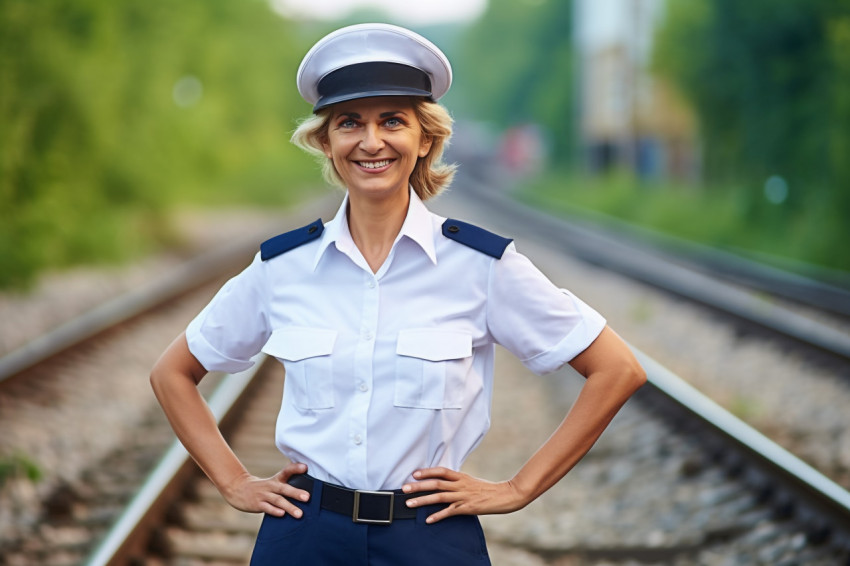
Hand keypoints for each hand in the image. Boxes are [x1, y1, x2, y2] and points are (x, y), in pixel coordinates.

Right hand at [219, 462, 309, 517]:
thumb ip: (287, 484)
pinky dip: (274, 510)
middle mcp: (271, 486)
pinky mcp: (257, 504)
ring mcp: (263, 495)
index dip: (296, 468)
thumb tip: (306, 492)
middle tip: (308, 497)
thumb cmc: (262, 488)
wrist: (238, 488)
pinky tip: (282, 514)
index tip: (306, 467)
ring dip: (289, 507)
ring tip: (299, 514)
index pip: (286, 471)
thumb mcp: (273, 482)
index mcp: (276, 480)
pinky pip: (267, 508)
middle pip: (284, 488)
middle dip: (296, 493)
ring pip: (278, 500)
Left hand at [401, 467, 527, 523]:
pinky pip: (449, 512)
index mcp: (461, 476)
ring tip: (409, 504)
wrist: (506, 495)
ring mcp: (463, 496)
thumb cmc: (488, 489)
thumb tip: (444, 481)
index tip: (414, 474)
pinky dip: (438, 516)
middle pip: (436, 483)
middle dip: (418, 486)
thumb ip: (458, 481)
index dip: (427, 471)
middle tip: (404, 488)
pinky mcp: (467, 508)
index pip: (441, 471)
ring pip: (439, 497)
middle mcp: (460, 485)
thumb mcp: (471, 481)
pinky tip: (428, 520)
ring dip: (422, 500)